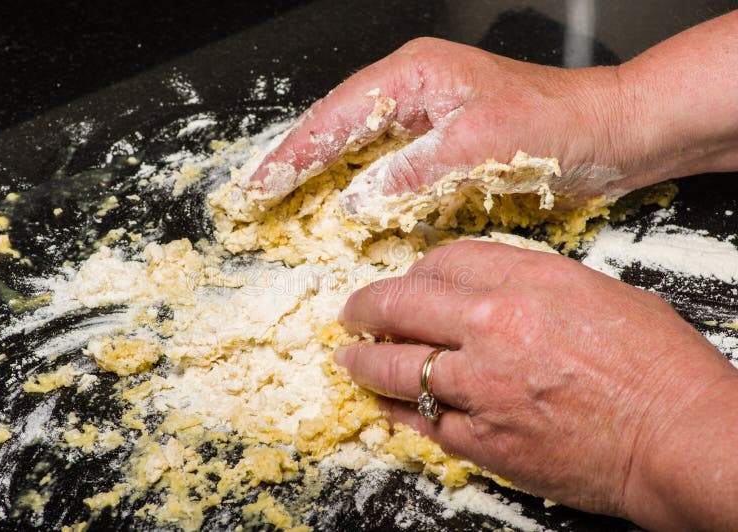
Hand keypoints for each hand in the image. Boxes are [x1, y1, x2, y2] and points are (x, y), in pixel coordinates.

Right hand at [247, 37, 640, 212]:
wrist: (612, 134)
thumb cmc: (559, 124)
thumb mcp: (479, 145)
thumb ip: (411, 172)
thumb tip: (355, 199)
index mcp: (416, 76)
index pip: (336, 116)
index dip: (293, 154)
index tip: (260, 186)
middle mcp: (415, 92)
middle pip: (336, 125)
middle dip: (293, 161)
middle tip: (254, 195)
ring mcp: (427, 119)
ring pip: (356, 145)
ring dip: (320, 175)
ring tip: (282, 201)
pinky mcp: (442, 145)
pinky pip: (386, 166)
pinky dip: (359, 187)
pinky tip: (342, 207)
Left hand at [335, 240, 737, 528]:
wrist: (680, 438)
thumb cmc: (658, 367)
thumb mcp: (599, 295)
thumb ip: (535, 284)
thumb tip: (489, 288)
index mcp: (527, 281)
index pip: (444, 261)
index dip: (417, 270)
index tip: (408, 279)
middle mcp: (494, 326)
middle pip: (402, 303)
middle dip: (366, 306)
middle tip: (352, 312)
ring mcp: (482, 385)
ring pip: (397, 365)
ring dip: (364, 360)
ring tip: (349, 357)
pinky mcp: (482, 439)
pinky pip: (420, 419)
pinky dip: (396, 409)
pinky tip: (383, 402)